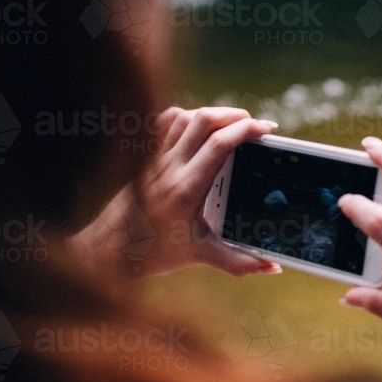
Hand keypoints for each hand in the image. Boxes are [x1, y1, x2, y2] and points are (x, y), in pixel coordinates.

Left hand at [69, 107, 281, 278]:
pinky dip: (186, 116)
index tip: (266, 129)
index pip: (219, 144)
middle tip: (255, 124)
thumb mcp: (200, 256)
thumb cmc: (153, 254)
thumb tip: (273, 267)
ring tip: (233, 122)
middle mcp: (169, 168)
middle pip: (204, 121)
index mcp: (186, 190)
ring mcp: (154, 159)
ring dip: (213, 113)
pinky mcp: (145, 156)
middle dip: (235, 115)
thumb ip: (239, 262)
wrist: (108, 252)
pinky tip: (200, 125)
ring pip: (185, 116)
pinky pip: (164, 122)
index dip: (246, 130)